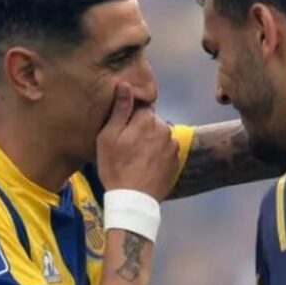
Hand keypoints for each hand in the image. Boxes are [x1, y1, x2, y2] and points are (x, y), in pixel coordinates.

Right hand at [97, 82, 179, 199]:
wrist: (133, 201)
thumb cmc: (116, 167)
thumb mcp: (108, 137)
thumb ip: (120, 109)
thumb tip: (126, 83)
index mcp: (148, 119)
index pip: (140, 108)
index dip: (129, 118)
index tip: (121, 130)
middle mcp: (165, 128)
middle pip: (151, 122)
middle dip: (141, 129)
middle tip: (126, 147)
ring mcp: (173, 146)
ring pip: (159, 136)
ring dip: (150, 142)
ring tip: (136, 159)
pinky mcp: (176, 161)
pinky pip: (165, 151)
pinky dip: (157, 155)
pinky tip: (145, 166)